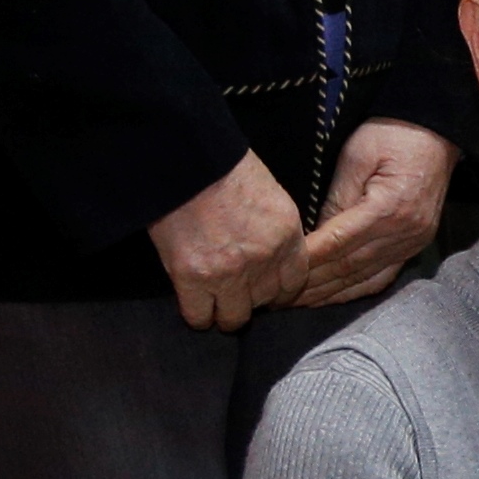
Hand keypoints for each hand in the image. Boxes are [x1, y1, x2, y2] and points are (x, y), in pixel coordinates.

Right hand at [149, 151, 308, 332]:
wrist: (185, 160)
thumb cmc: (223, 169)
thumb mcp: (269, 197)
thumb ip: (275, 233)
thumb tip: (271, 260)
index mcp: (286, 234)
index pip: (293, 284)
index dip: (277, 291)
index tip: (264, 290)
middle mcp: (264, 258)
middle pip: (264, 302)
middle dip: (250, 300)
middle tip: (235, 291)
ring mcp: (230, 272)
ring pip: (234, 318)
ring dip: (224, 312)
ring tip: (213, 301)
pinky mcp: (193, 278)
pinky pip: (200, 317)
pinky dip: (197, 315)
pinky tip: (194, 303)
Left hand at [288, 121, 453, 307]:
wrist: (436, 128)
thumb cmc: (392, 133)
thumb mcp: (356, 156)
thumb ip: (334, 199)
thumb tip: (312, 238)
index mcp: (390, 209)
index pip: (337, 244)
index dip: (305, 260)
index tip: (275, 270)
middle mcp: (405, 233)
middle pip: (349, 267)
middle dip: (310, 284)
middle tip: (276, 295)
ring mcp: (414, 242)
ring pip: (364, 279)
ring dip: (329, 293)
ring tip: (296, 302)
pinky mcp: (416, 245)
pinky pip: (383, 277)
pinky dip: (356, 289)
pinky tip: (332, 296)